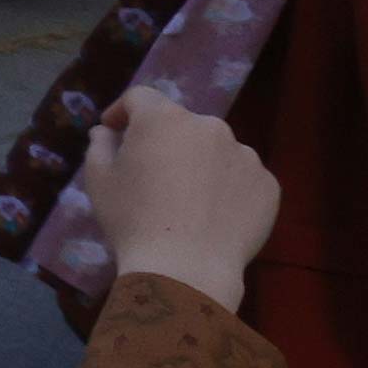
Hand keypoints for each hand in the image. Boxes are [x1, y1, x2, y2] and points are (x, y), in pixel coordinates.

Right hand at [81, 89, 278, 310]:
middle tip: (154, 175)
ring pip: (217, 150)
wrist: (186, 269)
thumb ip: (99, 146)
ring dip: (201, 164)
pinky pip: (243, 178)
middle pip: (183, 124)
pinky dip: (229, 188)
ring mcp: (245, 154)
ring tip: (190, 201)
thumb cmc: (132, 221)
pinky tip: (215, 217)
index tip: (114, 131)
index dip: (123, 111)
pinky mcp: (268, 184)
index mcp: (164, 119)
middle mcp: (210, 126)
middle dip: (166, 142)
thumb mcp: (99, 182)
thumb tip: (106, 131)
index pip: (140, 98)